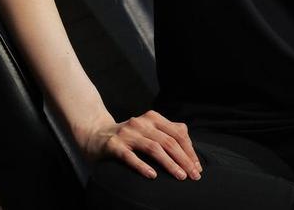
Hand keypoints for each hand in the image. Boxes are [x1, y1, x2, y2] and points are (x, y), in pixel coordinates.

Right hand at [79, 109, 202, 180]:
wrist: (96, 134)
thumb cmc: (128, 136)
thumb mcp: (148, 129)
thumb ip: (167, 132)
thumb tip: (189, 144)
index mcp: (153, 118)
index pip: (178, 133)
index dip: (190, 150)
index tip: (197, 167)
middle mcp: (142, 122)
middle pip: (169, 141)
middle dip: (184, 159)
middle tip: (193, 176)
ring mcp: (128, 133)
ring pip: (154, 148)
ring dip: (169, 164)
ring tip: (180, 176)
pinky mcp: (114, 145)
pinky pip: (130, 156)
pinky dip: (142, 166)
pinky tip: (152, 176)